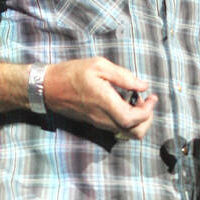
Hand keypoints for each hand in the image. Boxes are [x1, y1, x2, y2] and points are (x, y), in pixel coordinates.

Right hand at [42, 57, 156, 138]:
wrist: (48, 88)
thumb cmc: (72, 73)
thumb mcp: (99, 66)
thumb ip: (124, 77)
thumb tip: (143, 86)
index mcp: (106, 104)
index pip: (134, 120)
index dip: (148, 112)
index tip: (151, 97)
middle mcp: (103, 118)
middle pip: (134, 133)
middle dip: (146, 119)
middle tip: (146, 101)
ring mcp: (99, 123)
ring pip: (127, 133)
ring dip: (137, 120)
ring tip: (136, 101)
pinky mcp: (95, 123)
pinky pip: (117, 128)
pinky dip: (127, 119)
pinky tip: (124, 102)